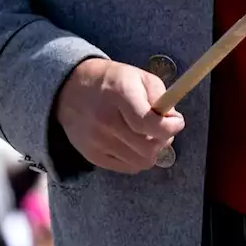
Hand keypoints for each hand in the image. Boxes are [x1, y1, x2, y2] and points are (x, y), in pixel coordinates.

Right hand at [54, 59, 184, 173]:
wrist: (69, 88)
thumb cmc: (113, 82)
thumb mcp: (140, 77)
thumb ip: (162, 98)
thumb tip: (173, 122)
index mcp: (119, 94)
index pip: (150, 124)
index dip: (170, 128)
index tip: (175, 122)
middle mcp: (105, 119)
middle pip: (149, 148)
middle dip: (163, 140)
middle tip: (161, 130)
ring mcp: (96, 140)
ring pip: (142, 162)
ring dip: (152, 151)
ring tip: (146, 136)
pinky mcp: (92, 155)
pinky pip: (129, 168)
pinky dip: (137, 158)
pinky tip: (132, 143)